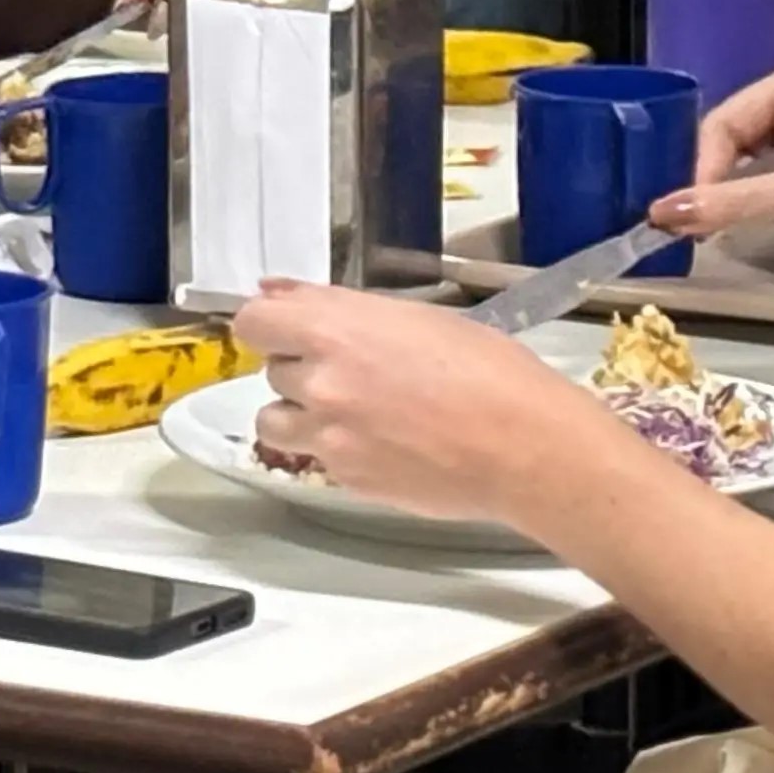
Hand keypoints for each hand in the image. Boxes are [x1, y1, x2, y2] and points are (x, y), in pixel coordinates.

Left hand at [234, 281, 613, 524]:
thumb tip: (279, 294)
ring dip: (301, 412)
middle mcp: (321, 383)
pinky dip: (335, 448)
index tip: (288, 328)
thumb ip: (336, 307)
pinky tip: (382, 441)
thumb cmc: (486, 369)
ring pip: (275, 420)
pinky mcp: (346, 478)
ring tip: (351, 411)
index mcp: (336, 330)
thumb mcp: (415, 316)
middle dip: (302, 367)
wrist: (522, 444)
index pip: (252, 323)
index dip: (268, 324)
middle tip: (353, 370)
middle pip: (271, 370)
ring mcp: (329, 436)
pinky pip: (315, 457)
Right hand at [652, 53, 773, 259]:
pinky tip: (756, 213)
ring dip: (741, 185)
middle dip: (719, 177)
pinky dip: (766, 186)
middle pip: (737, 132)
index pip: (724, 122)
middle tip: (699, 226)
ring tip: (722, 223)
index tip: (691, 219)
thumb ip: (731, 203)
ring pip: (757, 149)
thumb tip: (661, 213)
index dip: (702, 171)